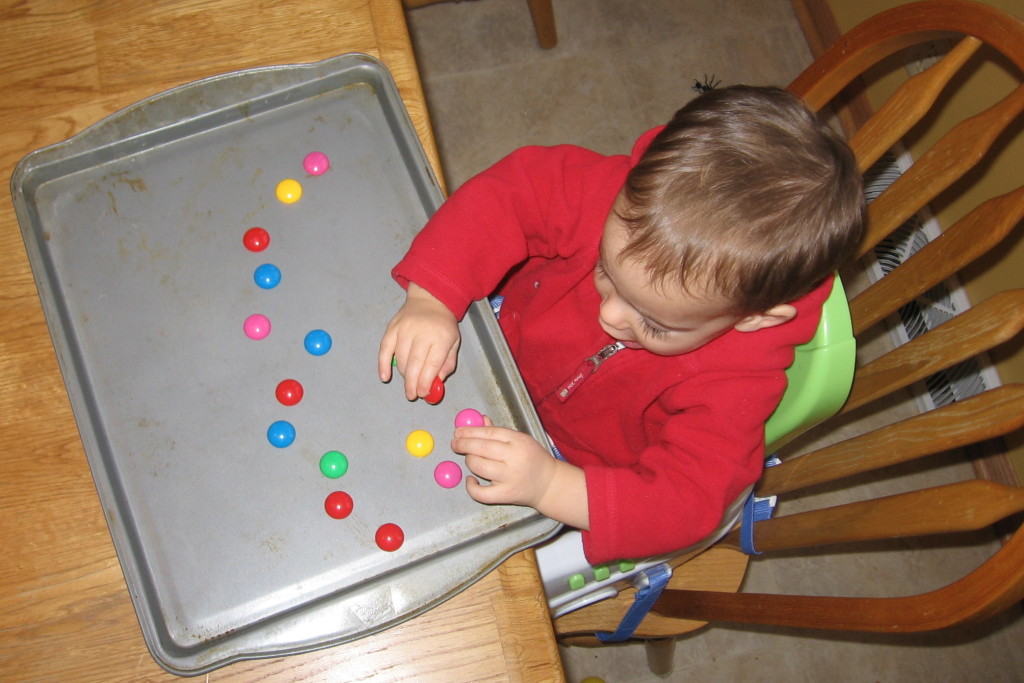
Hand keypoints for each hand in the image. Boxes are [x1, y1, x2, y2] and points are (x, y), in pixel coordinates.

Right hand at [378, 282, 460, 399]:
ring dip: (403, 374)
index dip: (426, 381)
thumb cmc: (443, 324)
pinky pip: (384, 349)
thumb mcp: (454, 342)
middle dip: (412, 383)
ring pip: (400, 359)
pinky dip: (383, 364)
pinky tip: (384, 376)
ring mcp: (404, 329)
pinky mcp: (392, 327)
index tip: (422, 393)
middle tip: (411, 395)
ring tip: (408, 381)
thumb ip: (448, 363)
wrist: (430, 299)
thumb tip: (438, 381)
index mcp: (440, 337)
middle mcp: (421, 333)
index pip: (432, 364)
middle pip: (414, 363)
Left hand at [452, 416, 589, 528]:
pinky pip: (481, 492)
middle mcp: (514, 458)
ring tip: (471, 459)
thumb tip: (481, 420)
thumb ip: (499, 432)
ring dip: (469, 461)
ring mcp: (509, 477)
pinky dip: (471, 487)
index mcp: (519, 441)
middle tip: (455, 443)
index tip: (458, 432)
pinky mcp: (505, 495)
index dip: (470, 431)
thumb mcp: (521, 440)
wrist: (549, 484)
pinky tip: (471, 480)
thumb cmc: (533, 459)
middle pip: (481, 447)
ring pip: (478, 467)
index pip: (489, 432)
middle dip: (463, 444)